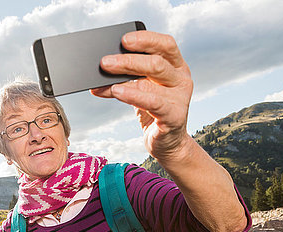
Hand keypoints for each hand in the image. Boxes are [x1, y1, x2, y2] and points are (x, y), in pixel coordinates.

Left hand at [91, 31, 192, 160]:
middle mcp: (181, 79)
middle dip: (127, 61)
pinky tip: (116, 93)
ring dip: (124, 79)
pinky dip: (133, 96)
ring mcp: (180, 98)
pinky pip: (153, 103)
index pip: (165, 44)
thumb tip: (100, 71)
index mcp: (176, 66)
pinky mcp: (174, 117)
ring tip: (104, 81)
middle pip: (156, 63)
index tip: (123, 40)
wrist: (165, 141)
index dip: (145, 39)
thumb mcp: (140, 89)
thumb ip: (127, 78)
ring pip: (151, 82)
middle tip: (104, 62)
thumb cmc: (152, 111)